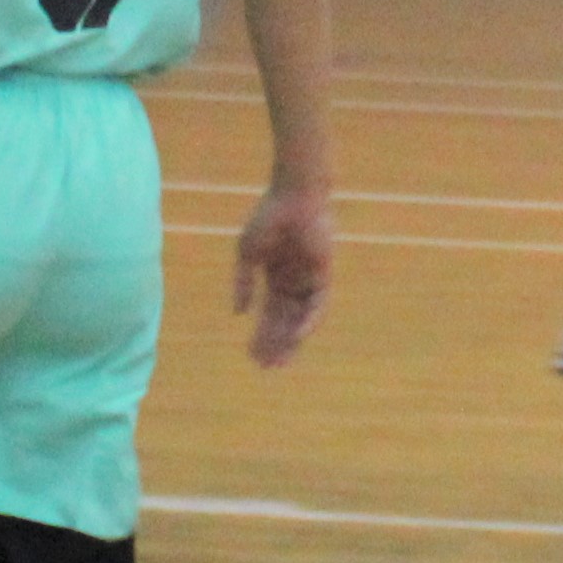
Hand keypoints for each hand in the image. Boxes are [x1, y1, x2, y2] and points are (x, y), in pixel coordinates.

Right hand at [233, 187, 335, 366]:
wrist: (292, 196)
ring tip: (280, 360)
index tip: (251, 355)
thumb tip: (238, 314)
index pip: (269, 314)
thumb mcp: (247, 254)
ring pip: (301, 318)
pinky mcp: (324, 273)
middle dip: (275, 344)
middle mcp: (294, 281)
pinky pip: (319, 303)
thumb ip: (243, 284)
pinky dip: (309, 321)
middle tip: (265, 366)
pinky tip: (298, 336)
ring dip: (291, 340)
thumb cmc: (268, 218)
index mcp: (275, 276)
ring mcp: (309, 278)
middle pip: (285, 321)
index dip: (261, 335)